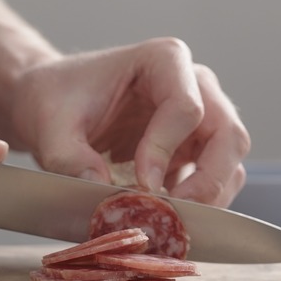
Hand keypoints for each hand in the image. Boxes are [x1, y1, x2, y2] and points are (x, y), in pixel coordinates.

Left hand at [10, 37, 249, 206]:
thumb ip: (68, 157)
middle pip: (228, 135)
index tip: (141, 183)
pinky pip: (219, 180)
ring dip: (209, 197)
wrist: (57, 105)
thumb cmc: (58, 98)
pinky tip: (171, 216)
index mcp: (164, 60)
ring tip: (171, 220)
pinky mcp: (200, 150)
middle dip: (207, 181)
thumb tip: (100, 189)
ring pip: (232, 161)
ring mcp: (204, 119)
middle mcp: (196, 85)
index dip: (166, 149)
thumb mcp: (49, 123)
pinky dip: (203, 204)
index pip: (187, 107)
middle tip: (174, 211)